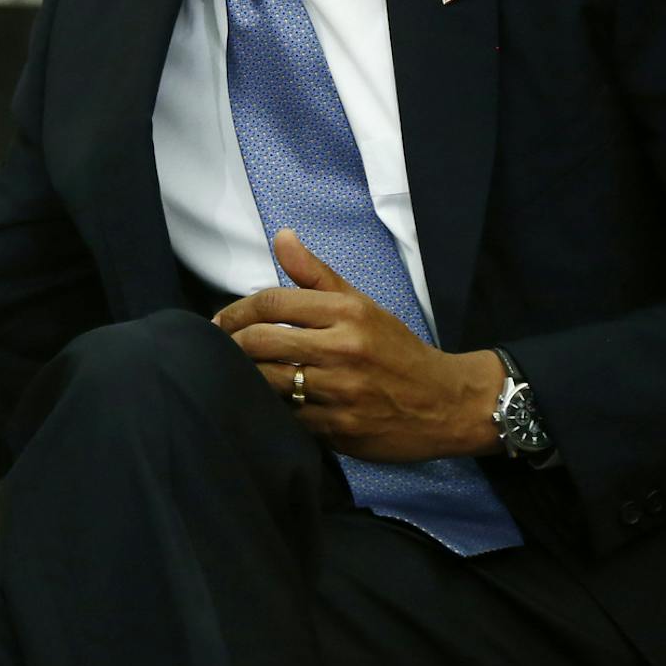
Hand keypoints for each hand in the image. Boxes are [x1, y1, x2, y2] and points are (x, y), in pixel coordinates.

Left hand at [211, 229, 502, 462]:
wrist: (446, 403)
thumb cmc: (395, 350)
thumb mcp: (361, 306)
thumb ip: (316, 275)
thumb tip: (282, 236)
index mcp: (347, 313)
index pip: (271, 302)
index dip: (235, 311)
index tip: (219, 322)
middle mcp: (344, 349)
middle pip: (260, 342)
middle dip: (230, 345)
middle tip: (218, 349)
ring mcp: (342, 392)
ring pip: (268, 381)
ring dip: (245, 377)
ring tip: (235, 373)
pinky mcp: (340, 429)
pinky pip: (287, 417)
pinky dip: (271, 409)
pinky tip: (267, 402)